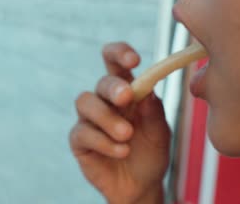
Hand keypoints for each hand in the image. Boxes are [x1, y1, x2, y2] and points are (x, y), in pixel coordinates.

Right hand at [70, 42, 170, 203]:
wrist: (142, 185)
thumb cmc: (151, 152)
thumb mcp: (160, 131)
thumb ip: (154, 111)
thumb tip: (147, 90)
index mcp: (126, 90)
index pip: (115, 62)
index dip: (119, 53)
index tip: (133, 60)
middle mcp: (105, 100)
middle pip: (101, 82)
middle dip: (113, 87)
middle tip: (127, 97)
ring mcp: (89, 120)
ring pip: (85, 102)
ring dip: (107, 117)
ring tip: (127, 135)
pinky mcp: (79, 141)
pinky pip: (83, 133)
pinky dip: (104, 142)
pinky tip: (122, 151)